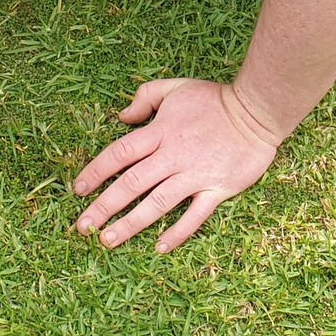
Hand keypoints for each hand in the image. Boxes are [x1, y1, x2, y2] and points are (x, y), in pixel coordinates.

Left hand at [73, 79, 282, 252]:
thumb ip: (145, 97)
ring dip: (130, 224)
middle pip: (131, 184)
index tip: (78, 191)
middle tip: (82, 227)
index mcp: (160, 132)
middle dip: (104, 206)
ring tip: (108, 241)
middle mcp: (173, 156)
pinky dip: (176, 233)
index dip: (95, 172)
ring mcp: (195, 175)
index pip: (119, 154)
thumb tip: (121, 116)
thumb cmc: (215, 100)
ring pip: (157, 203)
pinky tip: (158, 247)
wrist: (258, 111)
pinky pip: (194, 216)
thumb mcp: (176, 87)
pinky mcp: (217, 189)